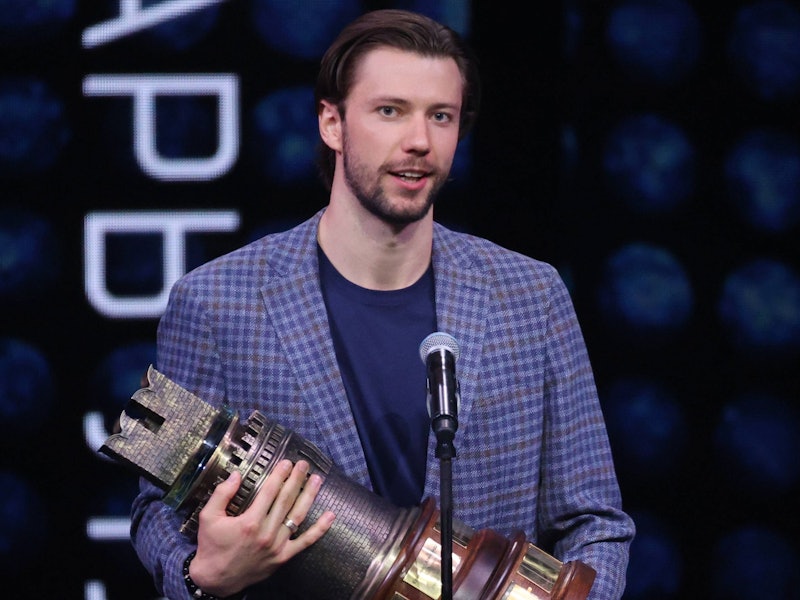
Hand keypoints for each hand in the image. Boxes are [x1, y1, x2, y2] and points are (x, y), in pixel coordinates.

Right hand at [189, 459, 335, 596]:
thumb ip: (222, 494)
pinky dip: (320, 529)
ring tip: (317, 480)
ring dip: (309, 496)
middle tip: (304, 465)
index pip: (270, 492)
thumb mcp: (209, 517)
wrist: (215, 580)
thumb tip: (236, 475)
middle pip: (286, 500)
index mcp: (249, 522)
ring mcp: (277, 546)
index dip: (280, 475)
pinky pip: (305, 542)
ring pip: (298, 516)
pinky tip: (330, 515)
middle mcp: (266, 533)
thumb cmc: (212, 546)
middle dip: (296, 479)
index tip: (287, 463)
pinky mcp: (283, 557)